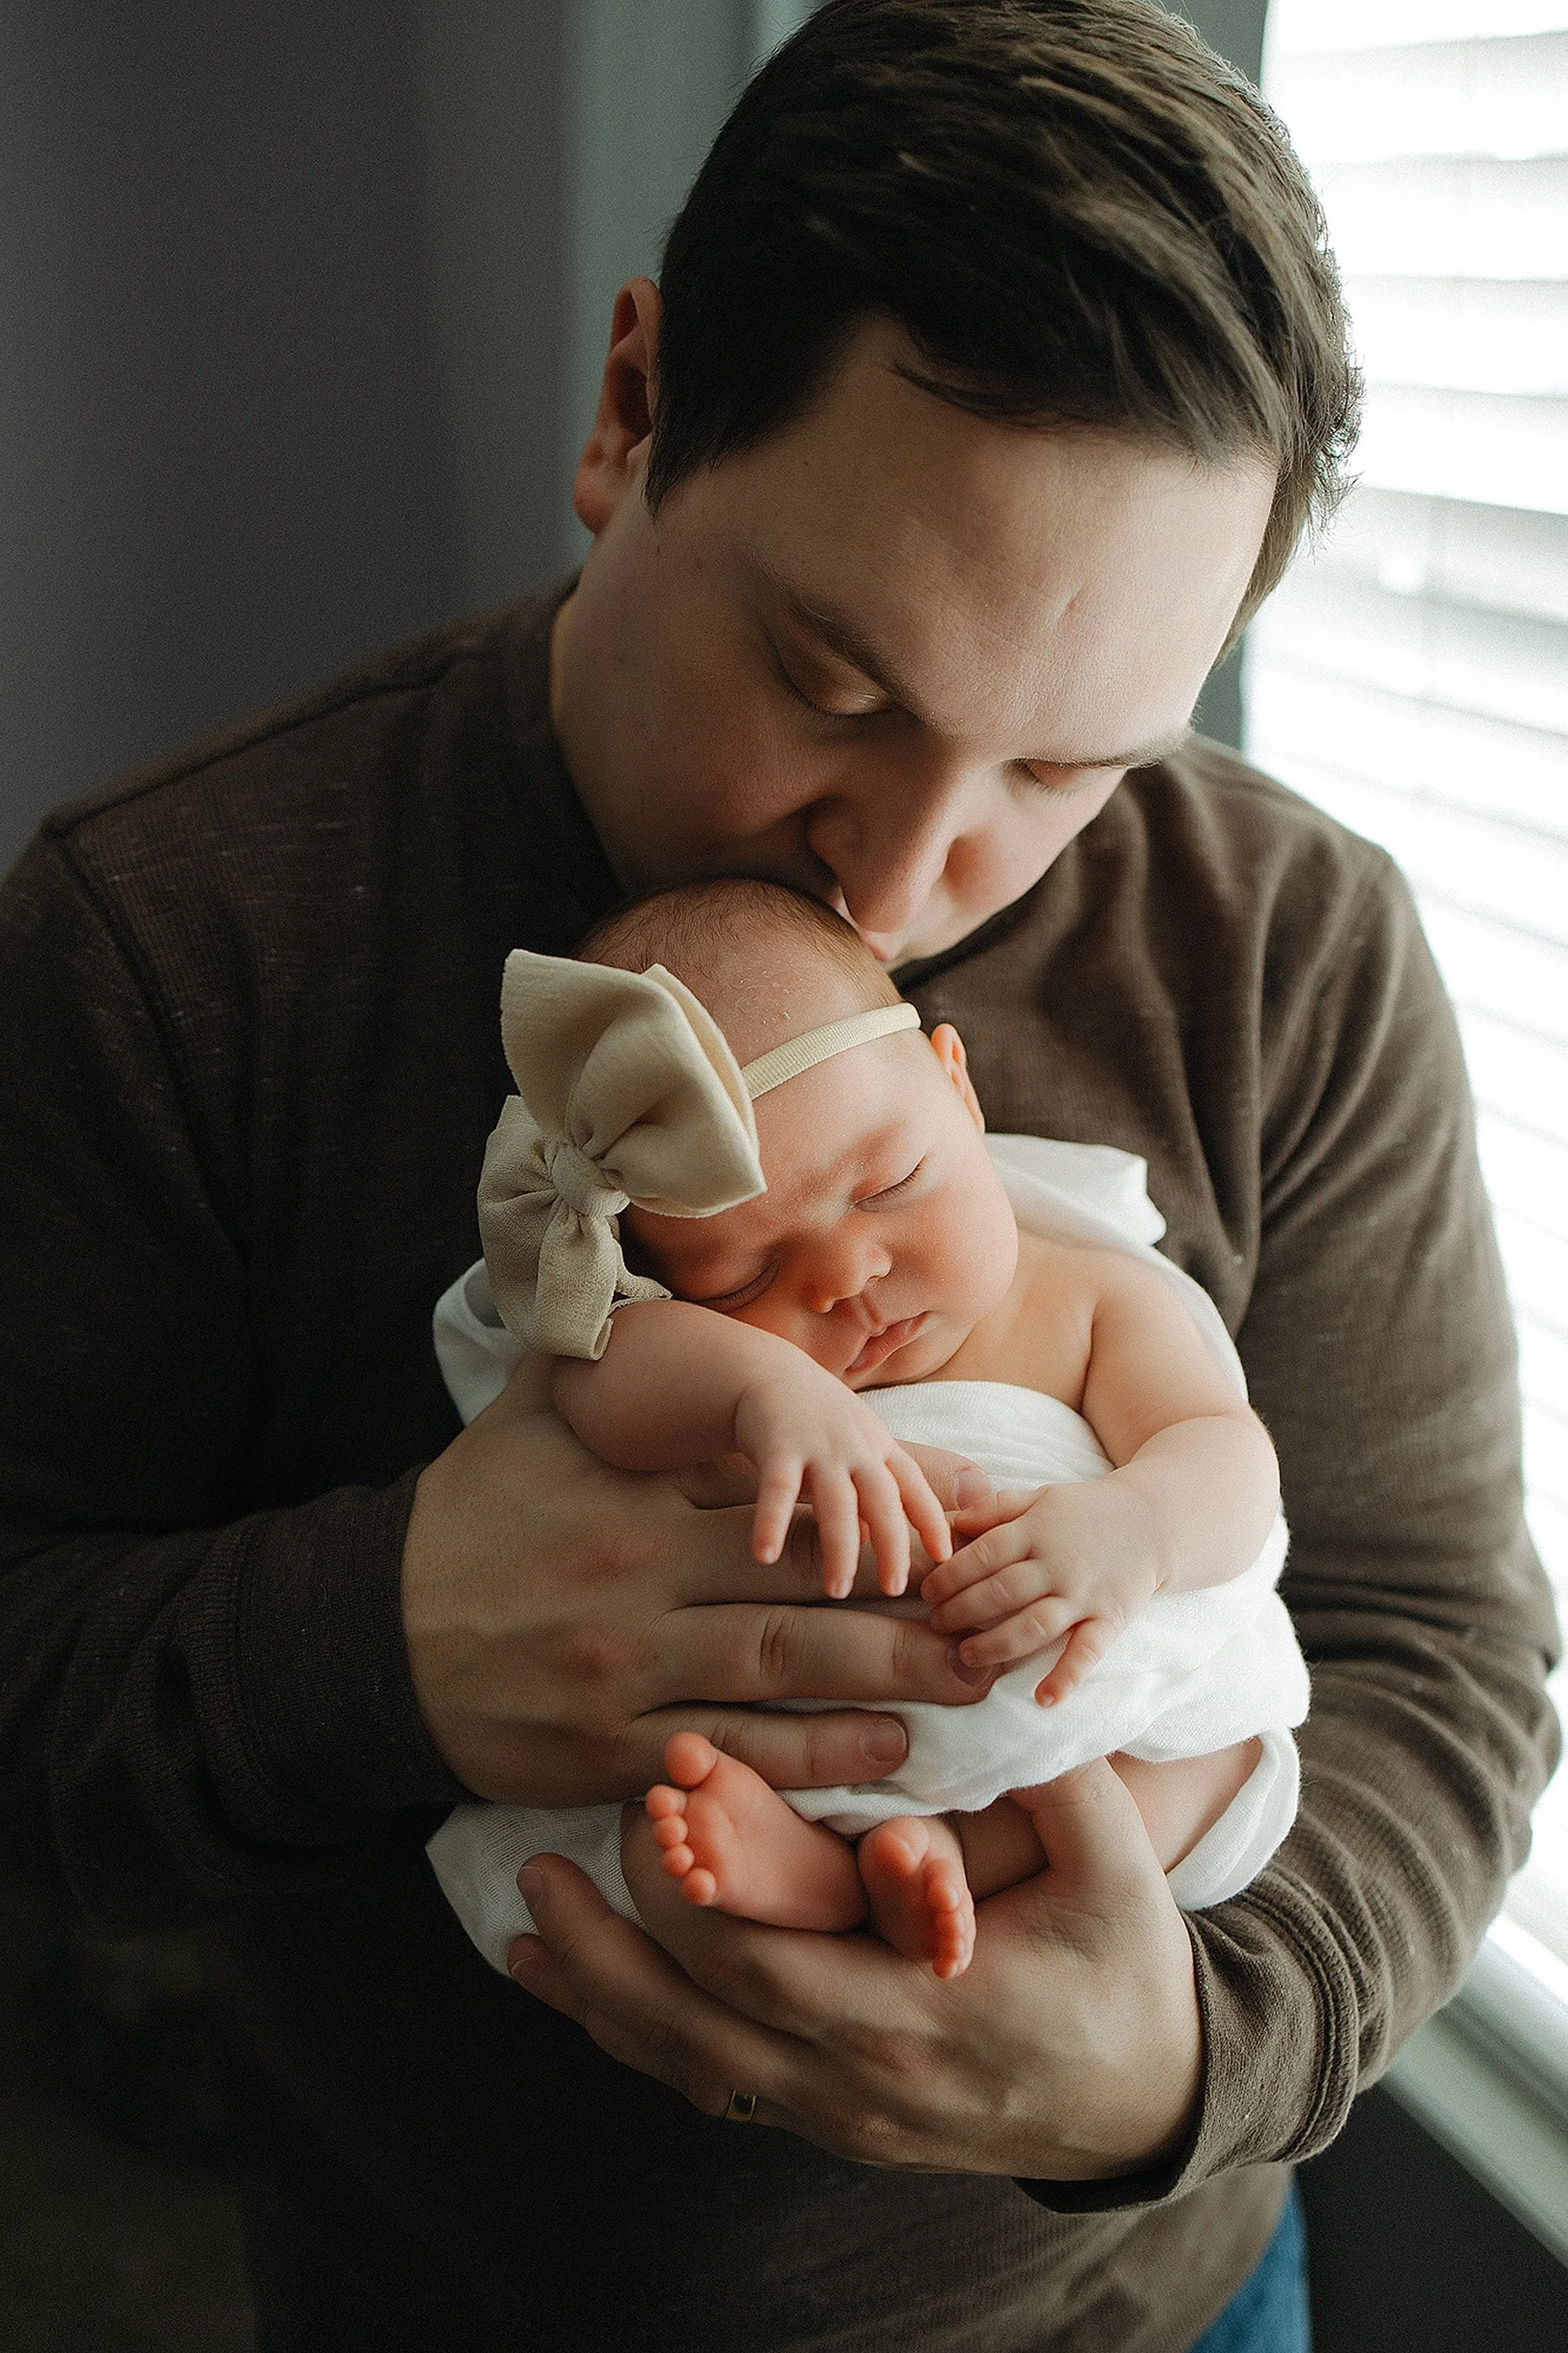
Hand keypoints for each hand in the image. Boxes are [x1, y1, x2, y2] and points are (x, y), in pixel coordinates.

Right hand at [401, 1358, 986, 1803]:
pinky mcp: (606, 1753)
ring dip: (877, 1689)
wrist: (365, 1642)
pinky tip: (880, 1754)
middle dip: (903, 1617)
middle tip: (990, 1623)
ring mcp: (622, 1680)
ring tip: (960, 1687)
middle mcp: (634, 1592)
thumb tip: (633, 1256)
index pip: (772, 1499)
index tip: (955, 1514)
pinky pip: (724, 1761)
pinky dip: (805, 1762)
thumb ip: (599, 1346)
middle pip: (796, 1603)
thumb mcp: (525, 1415)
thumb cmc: (464, 1519)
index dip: (871, 1507)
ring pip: (773, 1683)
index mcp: (629, 1506)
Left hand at [506, 1758, 1201, 2181]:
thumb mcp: (1116, 1875)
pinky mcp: (823, 2118)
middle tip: (562, 1847)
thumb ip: (1060, 1783)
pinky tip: (571, 1990)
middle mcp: (854, 2081)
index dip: (694, 1888)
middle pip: (693, 2017)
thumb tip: (996, 1677)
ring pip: (682, 2064)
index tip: (653, 1805)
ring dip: (597, 1993)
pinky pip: (704, 2083)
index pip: (761, 1961)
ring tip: (528, 1919)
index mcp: (913, 2015)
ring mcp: (832, 2112)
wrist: (1144, 2104)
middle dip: (617, 1934)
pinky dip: (630, 2035)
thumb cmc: (1126, 1975)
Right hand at [736, 1359, 951, 1599]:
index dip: (933, 1520)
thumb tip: (880, 1544)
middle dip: (893, 1545)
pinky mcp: (777, 1446)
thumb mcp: (856, 1446)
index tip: (946, 1557)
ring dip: (840, 1546)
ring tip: (836, 1590)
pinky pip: (777, 1490)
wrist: (766, 1372)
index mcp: (878, 1446)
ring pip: (836, 1501)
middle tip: (894, 1590)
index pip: (914, 1486)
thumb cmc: (819, 1419)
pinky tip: (765, 1556)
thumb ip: (871, 1491)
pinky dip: (771, 1522)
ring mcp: (818, 1446)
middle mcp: (855, 1447)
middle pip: (883, 1499)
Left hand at [920, 1480, 1163, 1703]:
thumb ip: (995, 1509)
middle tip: (936, 1624)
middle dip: (962, 1611)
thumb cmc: (1086, 1511)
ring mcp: (1085, 1594)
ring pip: (1034, 1625)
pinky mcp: (1109, 1619)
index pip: (984, 1554)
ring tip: (966, 1657)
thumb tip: (948, 1521)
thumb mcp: (1040, 1498)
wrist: (1155, 1522)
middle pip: (1001, 1592)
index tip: (926, 1592)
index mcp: (1037, 1530)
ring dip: (996, 1645)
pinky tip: (1044, 1700)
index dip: (950, 1575)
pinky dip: (1067, 1677)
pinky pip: (1087, 1652)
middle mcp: (1058, 1563)